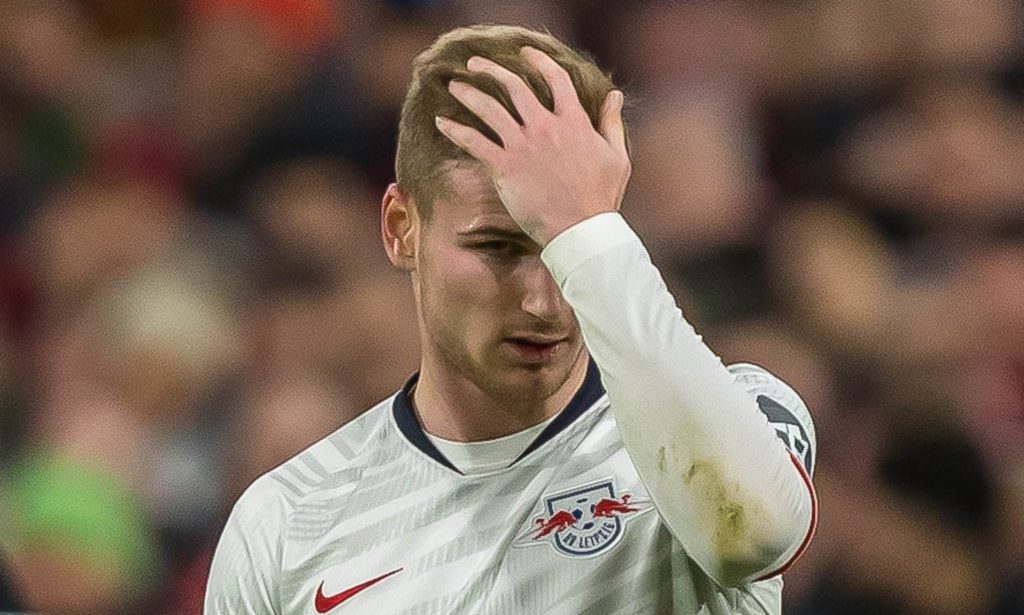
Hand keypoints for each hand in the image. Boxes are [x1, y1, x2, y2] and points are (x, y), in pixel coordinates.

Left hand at [435, 47, 629, 245]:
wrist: (581, 230)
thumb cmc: (601, 198)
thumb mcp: (616, 156)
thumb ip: (611, 122)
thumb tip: (614, 95)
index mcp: (573, 121)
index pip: (556, 79)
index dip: (539, 61)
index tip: (526, 53)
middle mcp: (545, 126)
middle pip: (514, 86)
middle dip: (491, 70)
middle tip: (475, 63)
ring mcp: (523, 146)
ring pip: (489, 108)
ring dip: (468, 93)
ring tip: (454, 86)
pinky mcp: (504, 167)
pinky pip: (474, 142)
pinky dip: (456, 130)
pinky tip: (442, 123)